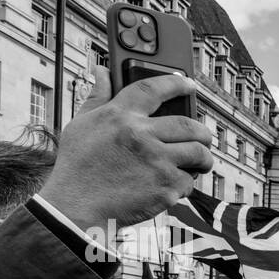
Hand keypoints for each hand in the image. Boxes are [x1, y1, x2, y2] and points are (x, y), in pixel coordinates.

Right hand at [37, 68, 212, 232]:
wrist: (76, 207)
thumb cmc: (77, 166)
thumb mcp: (80, 125)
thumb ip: (97, 97)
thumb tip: (102, 72)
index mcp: (120, 116)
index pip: (153, 89)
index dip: (175, 83)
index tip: (188, 84)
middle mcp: (141, 136)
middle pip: (190, 125)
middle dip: (202, 132)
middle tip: (202, 138)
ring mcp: (157, 163)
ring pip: (199, 153)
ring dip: (203, 158)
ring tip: (198, 162)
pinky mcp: (165, 188)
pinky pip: (189, 181)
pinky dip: (185, 184)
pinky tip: (174, 185)